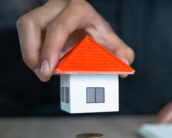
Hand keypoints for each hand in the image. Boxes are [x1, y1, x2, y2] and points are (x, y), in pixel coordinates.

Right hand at [17, 0, 133, 81]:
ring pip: (25, 26)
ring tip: (41, 71)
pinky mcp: (38, 19)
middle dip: (33, 52)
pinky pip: (26, 33)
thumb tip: (124, 66)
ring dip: (29, 52)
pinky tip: (42, 63)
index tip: (50, 70)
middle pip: (33, 23)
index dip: (51, 49)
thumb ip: (122, 53)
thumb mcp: (112, 42)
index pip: (60, 26)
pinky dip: (31, 50)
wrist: (90, 25)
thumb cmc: (99, 33)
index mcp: (79, 9)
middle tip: (43, 75)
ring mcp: (47, 10)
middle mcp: (60, 5)